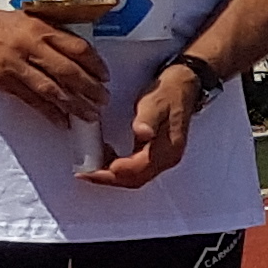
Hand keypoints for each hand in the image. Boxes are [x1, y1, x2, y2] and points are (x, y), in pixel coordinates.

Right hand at [0, 6, 104, 121]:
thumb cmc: (3, 24)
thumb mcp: (33, 20)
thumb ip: (57, 35)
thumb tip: (86, 56)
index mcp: (41, 29)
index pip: (77, 48)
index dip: (95, 64)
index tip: (106, 76)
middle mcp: (29, 47)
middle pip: (66, 71)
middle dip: (89, 89)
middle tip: (104, 100)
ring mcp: (14, 65)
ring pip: (50, 89)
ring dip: (73, 104)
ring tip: (90, 115)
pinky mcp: (2, 81)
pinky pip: (30, 99)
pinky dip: (48, 112)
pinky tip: (62, 120)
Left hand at [82, 64, 199, 189]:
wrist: (182, 87)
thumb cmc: (167, 94)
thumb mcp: (154, 103)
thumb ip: (147, 120)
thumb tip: (143, 134)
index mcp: (167, 150)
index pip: (136, 171)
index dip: (110, 173)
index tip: (90, 171)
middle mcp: (167, 158)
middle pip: (135, 179)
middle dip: (108, 179)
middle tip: (85, 173)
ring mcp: (163, 158)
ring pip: (135, 177)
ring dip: (112, 174)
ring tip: (92, 164)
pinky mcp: (157, 155)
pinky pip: (136, 169)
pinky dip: (118, 167)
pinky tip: (107, 156)